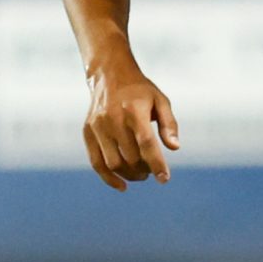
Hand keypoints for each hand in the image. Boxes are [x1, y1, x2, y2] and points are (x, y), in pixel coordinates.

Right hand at [83, 57, 179, 189]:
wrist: (109, 75)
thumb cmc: (140, 91)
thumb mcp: (160, 101)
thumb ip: (169, 124)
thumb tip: (174, 148)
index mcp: (133, 110)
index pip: (146, 143)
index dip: (156, 164)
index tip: (164, 179)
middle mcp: (113, 118)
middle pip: (130, 157)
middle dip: (145, 170)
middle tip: (152, 170)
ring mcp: (97, 126)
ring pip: (113, 163)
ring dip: (129, 175)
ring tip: (140, 175)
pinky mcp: (87, 132)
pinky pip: (96, 162)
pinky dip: (108, 178)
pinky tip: (122, 185)